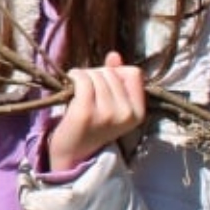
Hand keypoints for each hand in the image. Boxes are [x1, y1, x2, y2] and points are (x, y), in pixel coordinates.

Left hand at [46, 53, 148, 170]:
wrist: (74, 153)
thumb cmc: (93, 125)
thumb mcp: (112, 104)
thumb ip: (116, 79)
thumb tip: (114, 55)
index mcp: (138, 112)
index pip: (134, 73)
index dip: (118, 73)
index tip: (106, 83)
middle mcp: (126, 114)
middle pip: (112, 73)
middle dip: (98, 74)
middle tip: (88, 88)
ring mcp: (106, 114)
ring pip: (96, 75)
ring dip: (84, 76)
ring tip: (79, 89)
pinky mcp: (86, 112)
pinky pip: (82, 80)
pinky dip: (75, 76)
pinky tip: (70, 84)